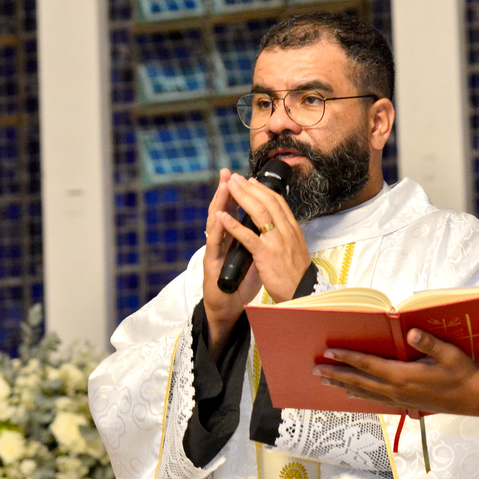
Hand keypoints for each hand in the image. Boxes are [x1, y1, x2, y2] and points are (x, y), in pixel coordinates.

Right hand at [202, 170, 259, 351]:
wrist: (226, 305)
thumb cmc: (239, 282)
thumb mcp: (252, 258)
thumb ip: (255, 242)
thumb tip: (267, 228)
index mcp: (232, 238)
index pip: (234, 211)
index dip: (238, 194)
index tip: (243, 176)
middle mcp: (221, 241)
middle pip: (222, 210)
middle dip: (226, 190)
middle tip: (228, 172)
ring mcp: (214, 250)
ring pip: (215, 221)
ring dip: (219, 202)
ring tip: (223, 186)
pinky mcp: (211, 262)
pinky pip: (215, 242)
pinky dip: (218, 228)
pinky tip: (218, 216)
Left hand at [218, 172, 310, 303]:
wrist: (303, 293)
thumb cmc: (297, 274)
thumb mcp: (297, 248)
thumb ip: (287, 235)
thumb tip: (280, 224)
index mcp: (292, 229)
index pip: (278, 202)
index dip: (263, 190)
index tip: (252, 181)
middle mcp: (286, 231)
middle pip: (267, 202)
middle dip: (249, 188)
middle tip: (235, 178)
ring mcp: (276, 241)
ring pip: (258, 212)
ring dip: (241, 197)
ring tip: (229, 187)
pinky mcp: (266, 254)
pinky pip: (247, 236)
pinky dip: (233, 224)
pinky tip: (222, 216)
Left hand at [316, 329, 478, 416]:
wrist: (473, 398)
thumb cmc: (462, 373)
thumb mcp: (450, 354)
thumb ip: (429, 343)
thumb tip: (411, 332)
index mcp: (404, 376)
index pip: (369, 365)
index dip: (348, 358)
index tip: (329, 353)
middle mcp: (397, 390)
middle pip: (360, 381)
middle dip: (336, 374)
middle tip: (315, 371)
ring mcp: (400, 399)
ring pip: (365, 393)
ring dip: (344, 386)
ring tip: (325, 382)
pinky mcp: (404, 404)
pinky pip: (375, 400)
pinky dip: (360, 396)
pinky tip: (351, 394)